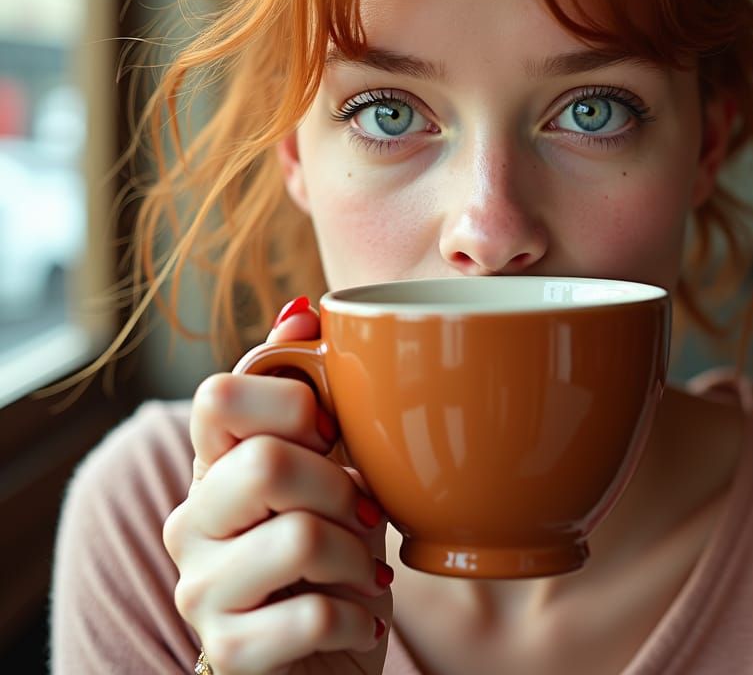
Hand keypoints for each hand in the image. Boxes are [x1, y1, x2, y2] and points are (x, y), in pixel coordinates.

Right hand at [163, 299, 391, 674]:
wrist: (325, 660)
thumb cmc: (333, 552)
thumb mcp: (333, 467)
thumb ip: (312, 396)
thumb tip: (301, 311)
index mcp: (215, 463)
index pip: (219, 395)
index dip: (293, 405)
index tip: (333, 433)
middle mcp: (191, 518)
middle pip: (266, 462)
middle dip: (341, 485)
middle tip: (364, 514)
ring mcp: (199, 588)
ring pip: (297, 537)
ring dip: (357, 557)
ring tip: (364, 571)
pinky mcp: (225, 652)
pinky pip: (310, 616)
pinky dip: (356, 617)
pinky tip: (359, 620)